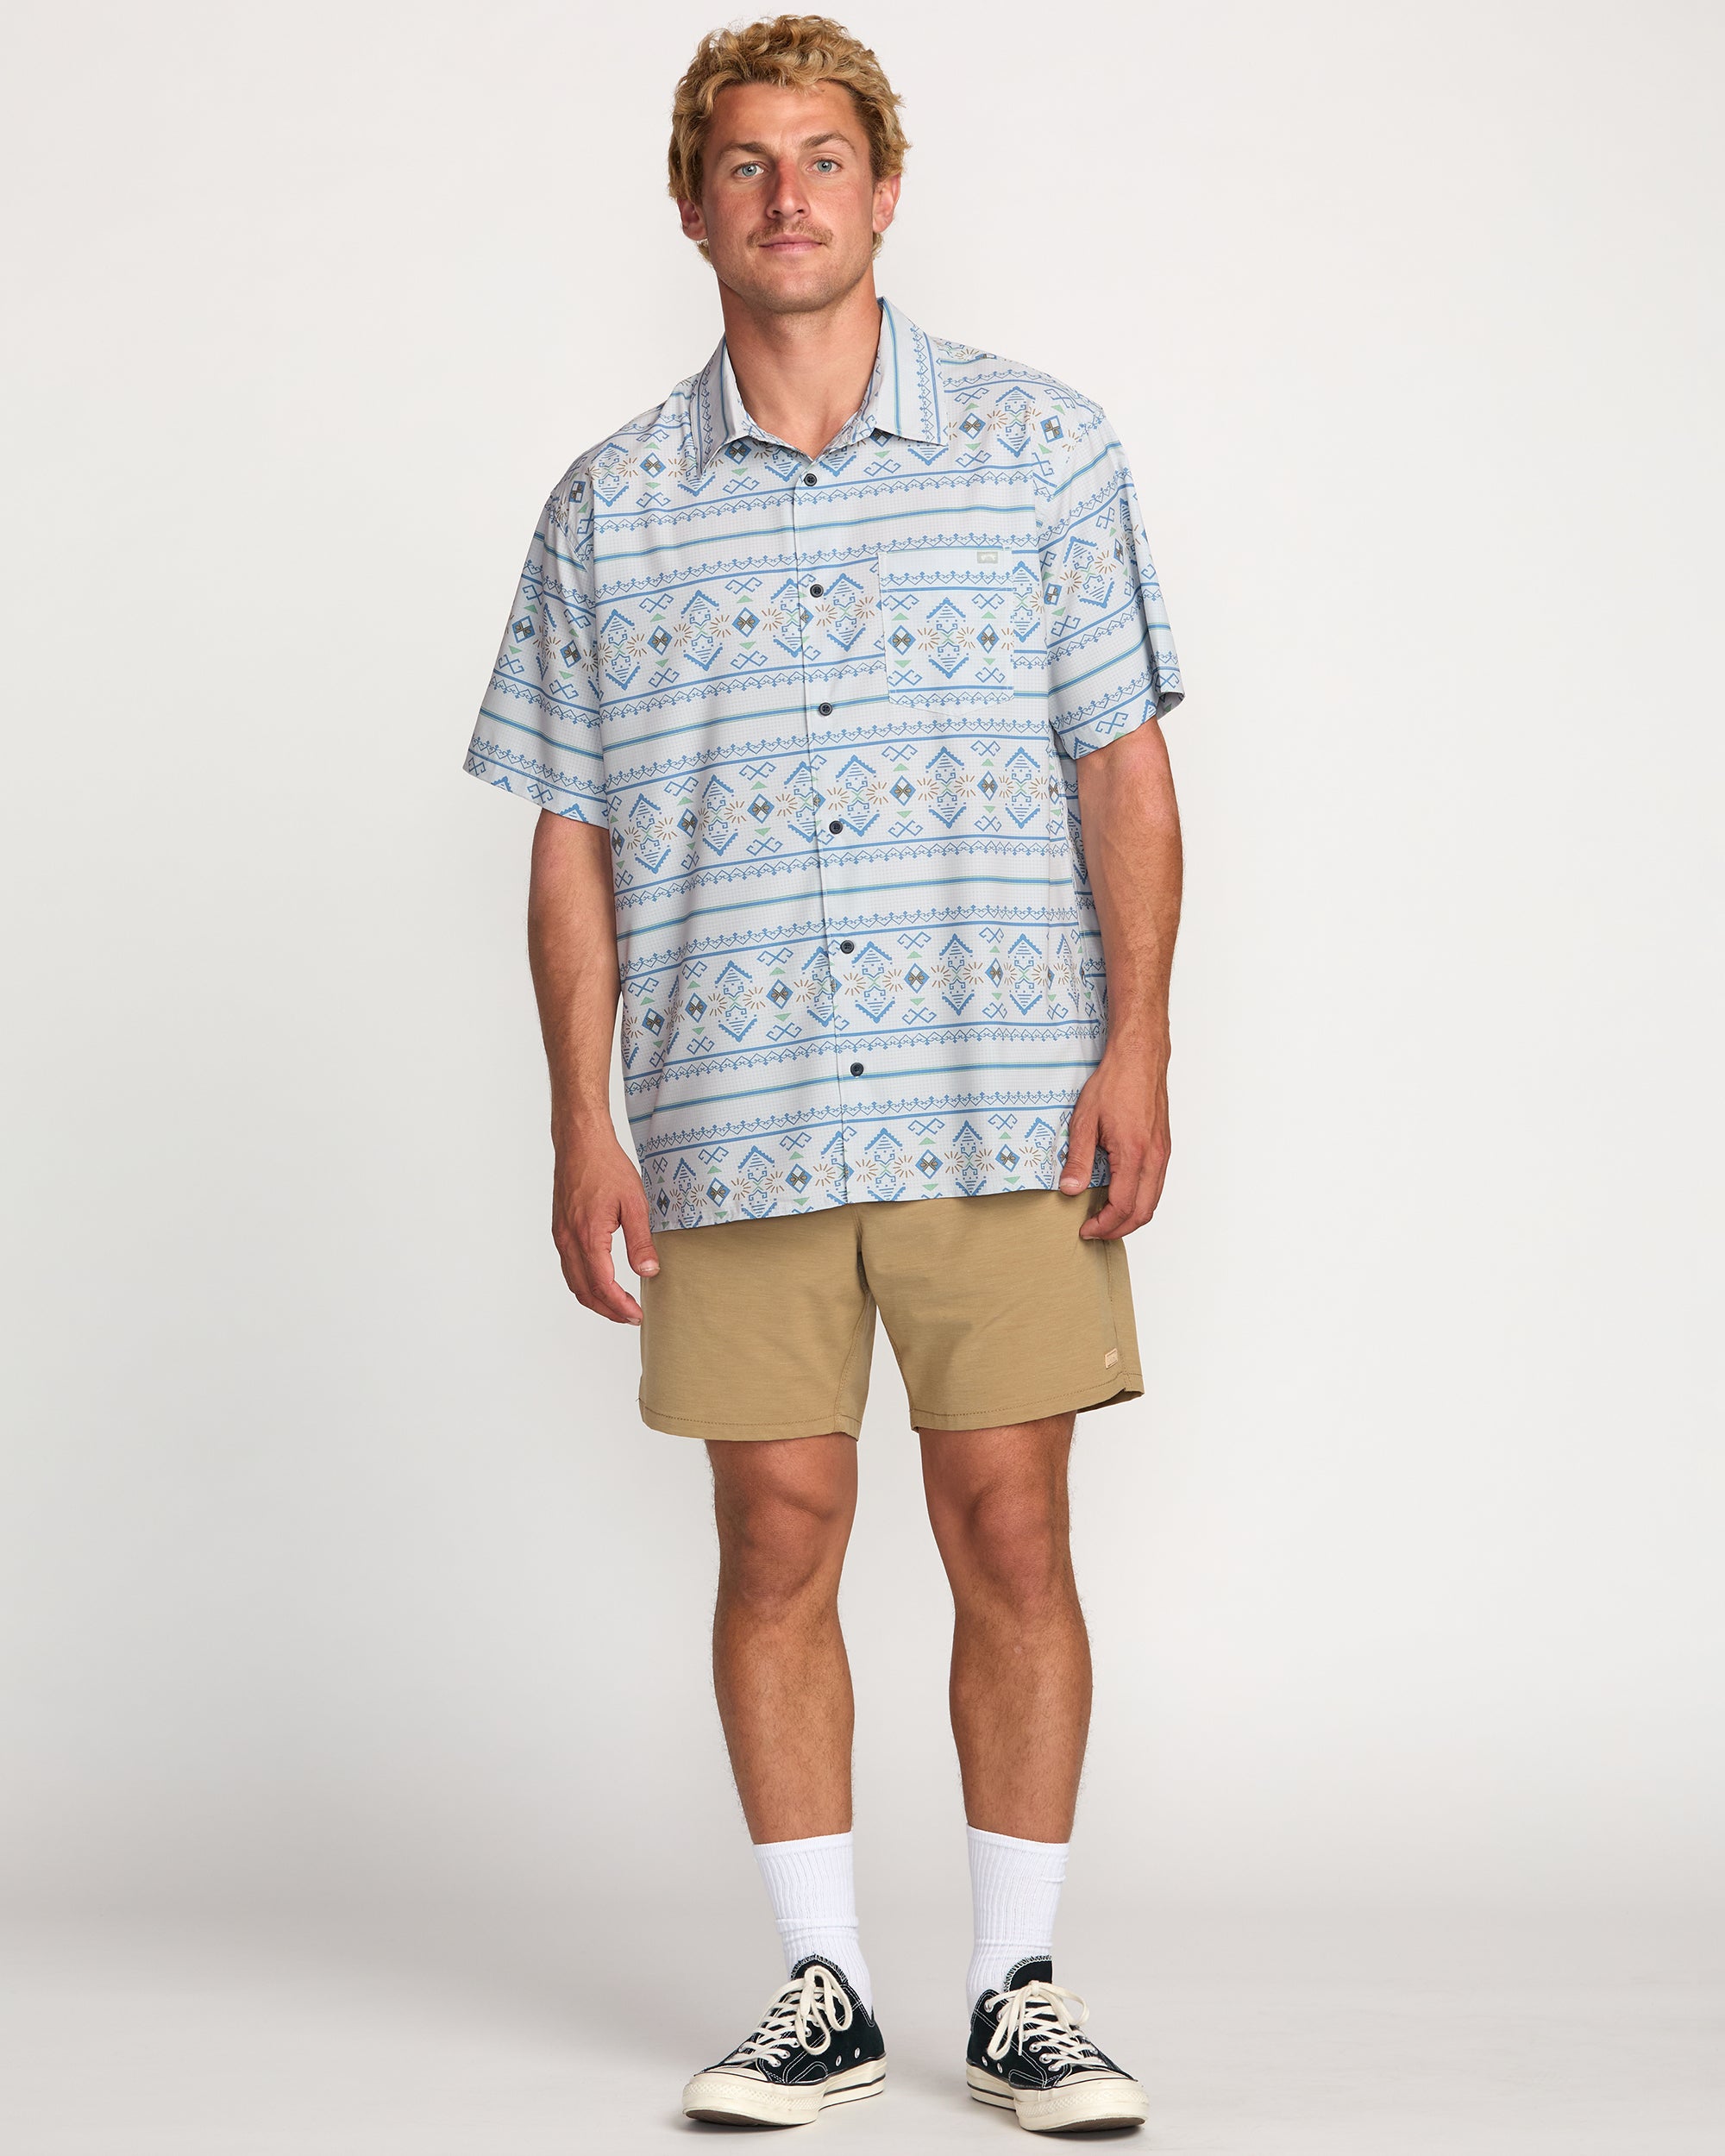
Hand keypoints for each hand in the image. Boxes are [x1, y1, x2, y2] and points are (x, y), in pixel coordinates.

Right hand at [550, 1133, 661, 1322]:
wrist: (580, 1143)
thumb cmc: (607, 1167)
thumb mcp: (634, 1203)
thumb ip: (641, 1241)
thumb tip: (649, 1272)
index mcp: (588, 1237)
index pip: (603, 1285)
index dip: (620, 1306)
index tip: (637, 1315)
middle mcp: (569, 1240)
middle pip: (585, 1291)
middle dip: (608, 1310)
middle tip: (630, 1318)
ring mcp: (561, 1236)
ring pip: (573, 1282)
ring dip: (594, 1299)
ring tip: (617, 1306)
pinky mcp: (560, 1230)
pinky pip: (568, 1267)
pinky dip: (583, 1283)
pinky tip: (599, 1281)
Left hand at [1058, 1037, 1170, 1238]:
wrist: (1140, 1059)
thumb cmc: (1114, 1083)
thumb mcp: (1084, 1121)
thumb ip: (1077, 1159)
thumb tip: (1069, 1189)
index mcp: (1134, 1154)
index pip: (1122, 1206)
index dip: (1103, 1225)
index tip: (1084, 1229)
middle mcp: (1154, 1158)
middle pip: (1143, 1212)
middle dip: (1118, 1229)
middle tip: (1094, 1231)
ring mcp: (1163, 1154)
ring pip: (1152, 1201)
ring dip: (1131, 1217)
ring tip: (1105, 1219)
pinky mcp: (1164, 1148)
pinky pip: (1156, 1185)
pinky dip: (1140, 1200)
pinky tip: (1120, 1196)